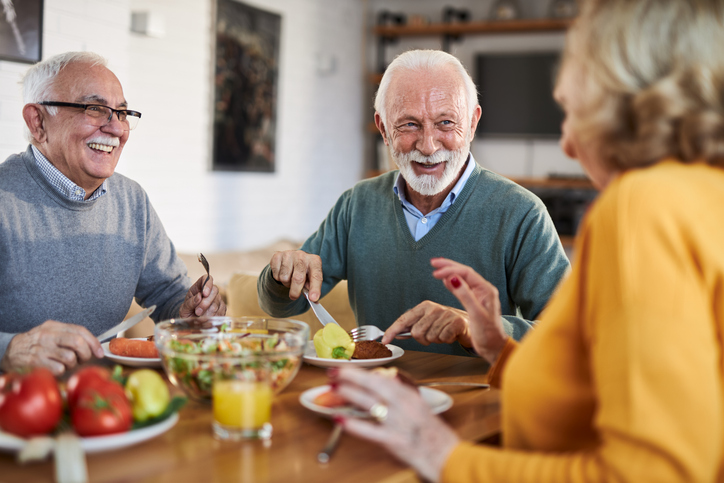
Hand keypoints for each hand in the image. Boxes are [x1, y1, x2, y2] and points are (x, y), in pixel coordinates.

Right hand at [0, 321, 103, 375]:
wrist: (9, 352)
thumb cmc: (36, 345)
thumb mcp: (51, 334)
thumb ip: (69, 336)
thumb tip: (94, 346)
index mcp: (54, 326)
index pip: (80, 331)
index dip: (93, 342)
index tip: (99, 352)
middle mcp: (48, 335)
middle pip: (77, 342)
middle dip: (85, 354)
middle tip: (82, 359)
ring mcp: (41, 349)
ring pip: (70, 357)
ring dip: (72, 364)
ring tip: (64, 364)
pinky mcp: (36, 362)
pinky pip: (59, 369)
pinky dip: (61, 371)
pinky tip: (54, 369)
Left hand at [179, 274, 225, 316]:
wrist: (192, 322)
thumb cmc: (187, 313)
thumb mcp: (184, 309)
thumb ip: (190, 303)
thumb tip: (199, 297)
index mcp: (199, 287)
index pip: (206, 279)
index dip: (207, 284)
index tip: (204, 294)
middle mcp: (210, 291)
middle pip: (214, 291)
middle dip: (205, 304)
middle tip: (197, 312)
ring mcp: (218, 300)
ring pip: (216, 305)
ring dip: (207, 314)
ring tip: (199, 319)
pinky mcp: (222, 308)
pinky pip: (220, 313)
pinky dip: (212, 319)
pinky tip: (206, 320)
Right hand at [268, 250, 322, 301]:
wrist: (291, 260)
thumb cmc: (304, 272)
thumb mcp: (310, 279)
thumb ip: (311, 288)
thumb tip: (313, 300)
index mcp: (314, 261)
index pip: (316, 276)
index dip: (315, 288)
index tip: (313, 299)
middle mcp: (302, 255)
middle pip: (298, 278)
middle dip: (295, 291)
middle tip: (294, 296)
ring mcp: (289, 254)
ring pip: (284, 277)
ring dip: (286, 283)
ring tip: (289, 280)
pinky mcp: (277, 255)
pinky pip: (276, 274)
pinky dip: (278, 278)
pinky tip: (282, 273)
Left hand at [331, 367, 459, 482]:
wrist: (447, 457)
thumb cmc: (434, 435)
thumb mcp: (420, 407)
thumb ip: (404, 394)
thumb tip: (390, 380)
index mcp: (410, 397)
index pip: (384, 378)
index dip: (363, 372)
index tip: (348, 369)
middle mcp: (405, 406)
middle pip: (376, 385)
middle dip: (353, 376)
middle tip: (335, 372)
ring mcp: (399, 423)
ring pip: (371, 403)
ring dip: (350, 394)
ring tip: (334, 388)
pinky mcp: (395, 441)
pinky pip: (370, 431)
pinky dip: (353, 425)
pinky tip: (340, 419)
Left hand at [381, 301, 471, 347]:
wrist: (469, 323)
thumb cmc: (445, 323)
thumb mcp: (428, 321)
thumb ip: (413, 326)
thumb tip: (396, 333)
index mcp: (423, 306)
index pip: (404, 319)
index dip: (392, 331)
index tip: (384, 340)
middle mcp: (433, 308)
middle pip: (416, 333)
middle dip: (423, 339)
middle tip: (433, 335)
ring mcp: (445, 314)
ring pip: (430, 338)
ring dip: (436, 340)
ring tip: (443, 333)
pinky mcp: (456, 322)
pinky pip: (443, 339)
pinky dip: (446, 340)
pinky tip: (451, 334)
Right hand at [430, 258, 507, 363]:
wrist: (494, 347)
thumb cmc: (488, 333)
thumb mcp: (476, 314)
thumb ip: (465, 295)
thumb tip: (453, 279)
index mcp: (486, 290)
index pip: (466, 273)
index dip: (450, 270)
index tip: (436, 272)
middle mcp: (483, 290)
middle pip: (464, 272)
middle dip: (448, 266)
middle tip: (433, 262)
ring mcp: (479, 295)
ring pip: (462, 278)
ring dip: (449, 272)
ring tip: (437, 268)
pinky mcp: (474, 301)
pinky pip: (462, 287)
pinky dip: (452, 282)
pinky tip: (445, 280)